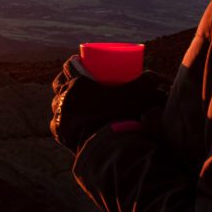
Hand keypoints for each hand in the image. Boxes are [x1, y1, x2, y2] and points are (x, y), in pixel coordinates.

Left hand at [50, 56, 166, 152]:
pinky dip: (67, 122)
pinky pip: (59, 123)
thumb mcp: (139, 94)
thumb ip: (149, 81)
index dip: (76, 63)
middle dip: (70, 83)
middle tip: (84, 85)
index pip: (70, 66)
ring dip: (68, 102)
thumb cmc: (124, 115)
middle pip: (61, 84)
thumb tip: (154, 76)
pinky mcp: (59, 133)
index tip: (85, 65)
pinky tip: (76, 122)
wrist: (110, 148)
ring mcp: (58, 117)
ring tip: (81, 104)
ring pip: (59, 104)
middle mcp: (61, 99)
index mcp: (74, 84)